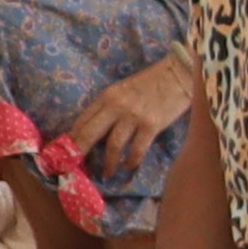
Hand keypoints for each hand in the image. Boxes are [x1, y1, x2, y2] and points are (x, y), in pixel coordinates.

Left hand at [67, 59, 186, 176]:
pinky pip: (137, 148)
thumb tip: (98, 130)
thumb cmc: (152, 82)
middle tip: (74, 167)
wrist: (179, 75)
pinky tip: (129, 166)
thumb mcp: (124, 89)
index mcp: (107, 96)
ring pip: (113, 145)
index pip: (82, 120)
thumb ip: (110, 106)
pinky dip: (131, 160)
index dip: (72, 138)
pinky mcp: (152, 125)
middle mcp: (116, 106)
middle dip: (80, 152)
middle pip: (90, 133)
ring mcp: (134, 116)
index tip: (67, 151)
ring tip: (106, 173)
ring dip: (108, 163)